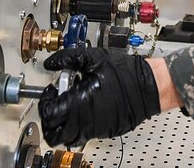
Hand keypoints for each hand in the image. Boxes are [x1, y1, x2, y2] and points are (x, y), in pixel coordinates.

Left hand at [38, 47, 159, 145]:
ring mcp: (94, 129)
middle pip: (52, 133)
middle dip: (49, 118)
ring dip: (63, 123)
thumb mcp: (93, 57)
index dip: (45, 101)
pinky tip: (86, 105)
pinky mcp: (103, 132)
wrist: (149, 86)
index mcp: (78, 103)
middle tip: (55, 102)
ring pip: (67, 137)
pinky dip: (78, 123)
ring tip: (71, 103)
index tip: (51, 90)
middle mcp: (83, 121)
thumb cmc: (125, 73)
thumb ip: (68, 58)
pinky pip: (83, 134)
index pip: (48, 114)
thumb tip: (51, 62)